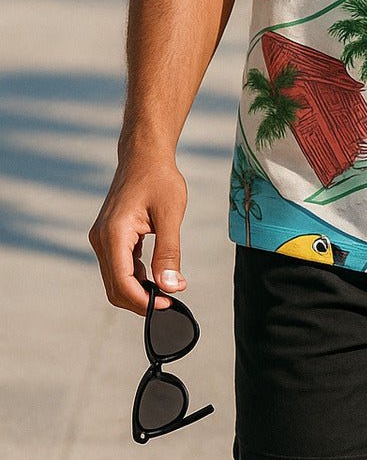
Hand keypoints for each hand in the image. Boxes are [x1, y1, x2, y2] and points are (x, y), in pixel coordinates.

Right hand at [88, 158, 187, 315]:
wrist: (144, 156)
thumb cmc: (159, 178)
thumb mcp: (170, 214)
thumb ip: (169, 252)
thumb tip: (171, 286)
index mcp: (114, 233)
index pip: (122, 282)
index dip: (144, 300)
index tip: (168, 304)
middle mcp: (101, 238)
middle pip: (115, 286)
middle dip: (140, 300)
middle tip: (170, 302)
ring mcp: (102, 238)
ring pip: (115, 279)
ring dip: (138, 290)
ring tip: (166, 290)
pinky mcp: (109, 236)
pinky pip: (118, 266)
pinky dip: (135, 276)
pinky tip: (155, 275)